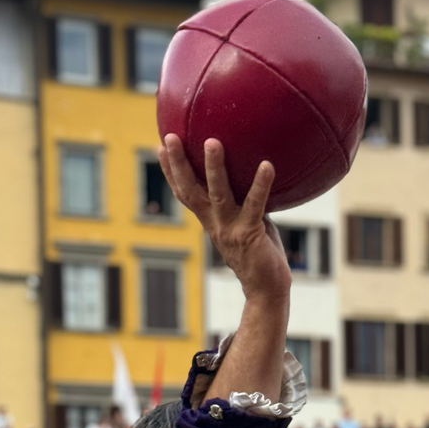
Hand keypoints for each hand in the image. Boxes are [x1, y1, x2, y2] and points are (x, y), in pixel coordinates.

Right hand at [158, 135, 289, 301]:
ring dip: (213, 168)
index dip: (170, 171)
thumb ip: (244, 202)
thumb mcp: (247, 223)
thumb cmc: (260, 255)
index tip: (161, 146)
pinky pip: (255, 204)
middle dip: (178, 164)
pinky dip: (260, 184)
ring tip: (212, 142)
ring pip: (217, 195)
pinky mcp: (250, 234)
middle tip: (170, 137)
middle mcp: (215, 225)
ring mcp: (230, 229)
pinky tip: (267, 165)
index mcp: (210, 222)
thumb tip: (254, 172)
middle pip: (190, 191)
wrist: (266, 290)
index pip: (184, 193)